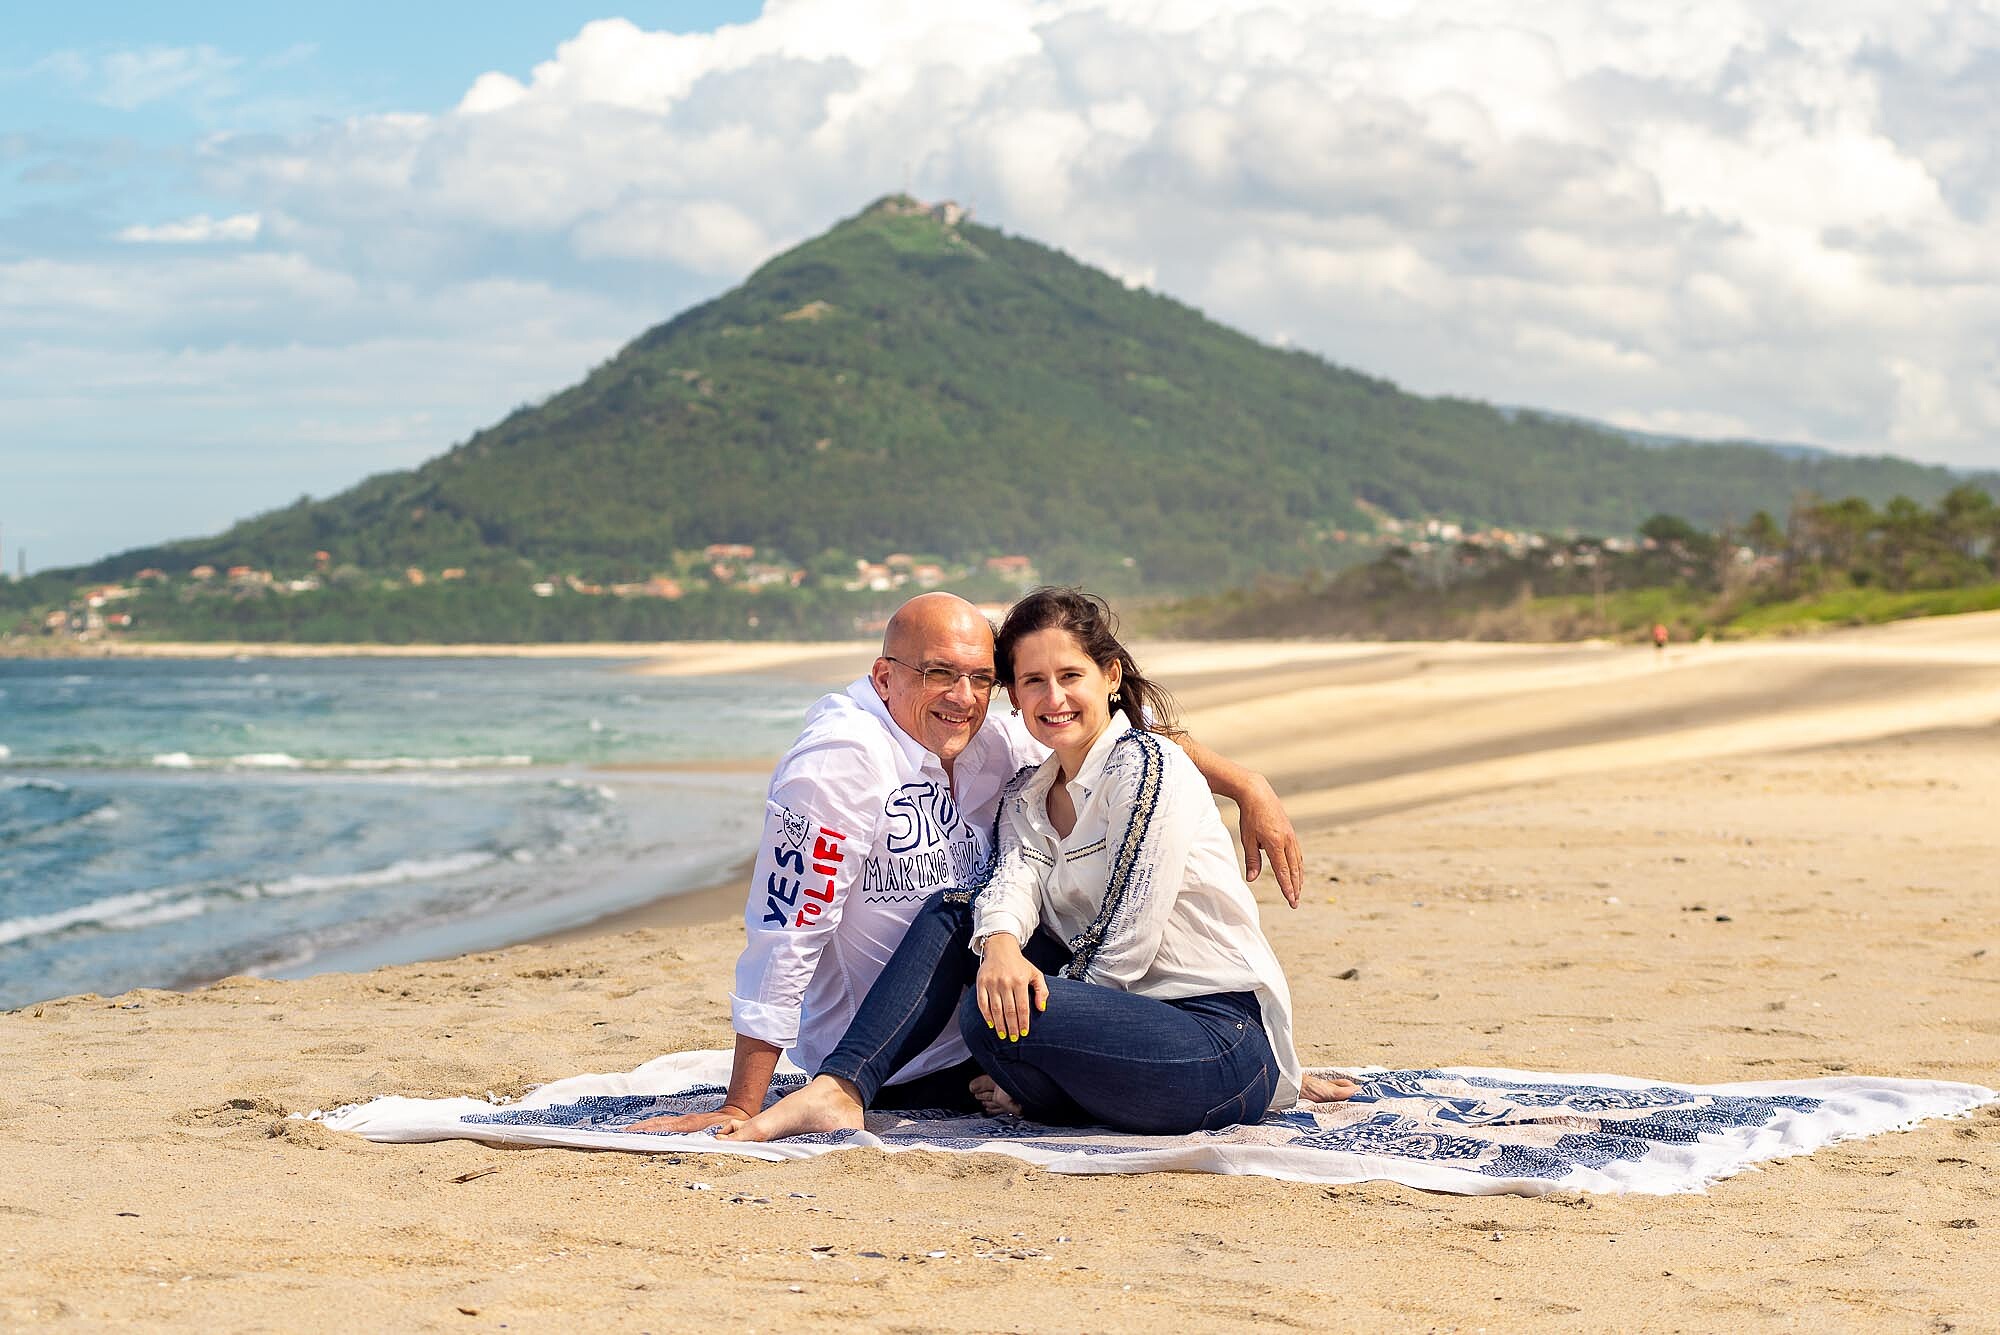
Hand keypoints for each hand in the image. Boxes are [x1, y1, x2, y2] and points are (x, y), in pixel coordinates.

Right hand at [623, 1104, 752, 1134]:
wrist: (738, 1113)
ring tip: (627, 1133)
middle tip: (621, 1134)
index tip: (632, 1133)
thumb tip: (712, 1142)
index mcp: (690, 1124)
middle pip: (656, 1124)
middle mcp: (684, 1121)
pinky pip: (665, 1124)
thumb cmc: (732, 1127)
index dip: (648, 1130)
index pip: (663, 1127)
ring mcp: (684, 1120)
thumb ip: (719, 1139)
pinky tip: (645, 1132)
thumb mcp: (725, 1134)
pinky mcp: (685, 1122)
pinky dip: (652, 1127)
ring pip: (659, 1123)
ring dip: (643, 1127)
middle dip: (639, 1128)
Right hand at [975, 933, 1047, 1040]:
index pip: (1022, 1007)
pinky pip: (982, 1003)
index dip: (1023, 1022)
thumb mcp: (1035, 974)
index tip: (1024, 1033)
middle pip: (1009, 1011)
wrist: (1000, 948)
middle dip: (1012, 1027)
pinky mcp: (981, 982)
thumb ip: (1042, 990)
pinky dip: (986, 1016)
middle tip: (1014, 1038)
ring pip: (996, 1009)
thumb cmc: (1019, 964)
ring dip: (999, 1025)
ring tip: (1003, 1035)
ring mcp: (992, 982)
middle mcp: (1005, 982)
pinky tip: (991, 1024)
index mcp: (1020, 980)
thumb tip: (1041, 1008)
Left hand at [1234, 773, 1302, 907]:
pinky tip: (1297, 872)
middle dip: (1295, 887)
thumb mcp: (1247, 839)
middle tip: (1295, 902)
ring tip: (1298, 891)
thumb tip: (1252, 879)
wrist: (1258, 794)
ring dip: (1299, 878)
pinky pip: (1297, 853)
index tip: (1291, 900)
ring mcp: (1291, 837)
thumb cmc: (1250, 817)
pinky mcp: (1291, 833)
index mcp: (1276, 843)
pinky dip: (1298, 866)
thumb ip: (1252, 860)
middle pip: (1294, 869)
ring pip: (1298, 862)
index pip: (1283, 871)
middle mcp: (1287, 841)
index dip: (1287, 887)